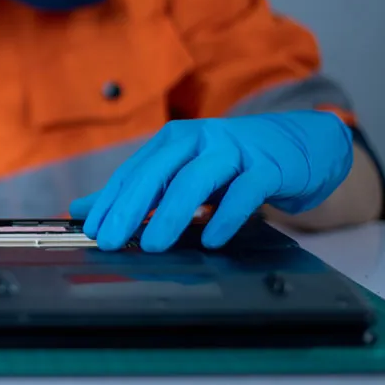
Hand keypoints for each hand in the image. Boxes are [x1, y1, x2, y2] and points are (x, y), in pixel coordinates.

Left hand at [69, 110, 353, 251]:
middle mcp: (199, 139)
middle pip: (157, 172)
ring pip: (195, 179)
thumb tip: (81, 208)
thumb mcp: (182, 172)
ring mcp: (234, 150)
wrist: (303, 145)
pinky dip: (226, 216)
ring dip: (171, 214)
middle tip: (110, 240)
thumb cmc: (234, 163)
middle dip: (130, 208)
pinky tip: (212, 240)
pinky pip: (244, 191)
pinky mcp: (268, 166)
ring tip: (152, 245)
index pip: (134, 171)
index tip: (92, 230)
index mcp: (173, 140)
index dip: (111, 201)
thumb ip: (136, 191)